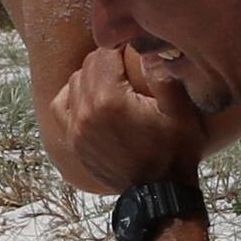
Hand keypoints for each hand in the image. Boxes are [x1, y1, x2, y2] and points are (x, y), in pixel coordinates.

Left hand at [46, 40, 216, 193]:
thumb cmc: (175, 153)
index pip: (104, 53)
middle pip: (87, 66)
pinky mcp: (73, 141)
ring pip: (73, 82)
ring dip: (91, 76)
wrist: (160, 194)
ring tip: (113, 81)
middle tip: (127, 64)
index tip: (135, 48)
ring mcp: (76, 128)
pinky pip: (60, 106)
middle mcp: (86, 112)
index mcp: (110, 100)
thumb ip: (164, 76)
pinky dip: (72, 96)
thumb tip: (151, 49)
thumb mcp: (180, 113)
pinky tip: (89, 96)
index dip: (121, 47)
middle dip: (106, 59)